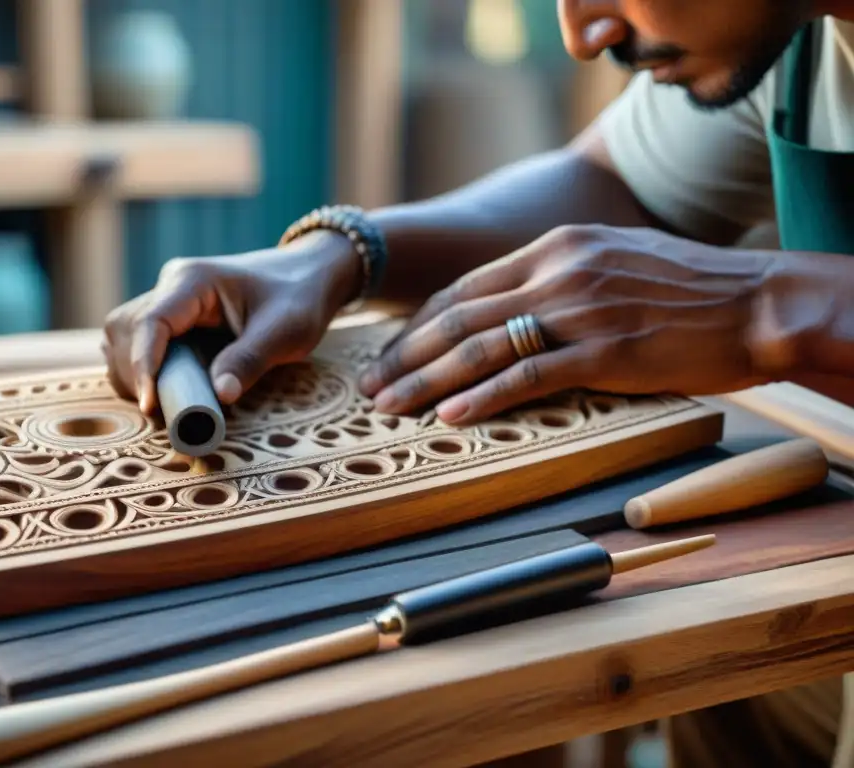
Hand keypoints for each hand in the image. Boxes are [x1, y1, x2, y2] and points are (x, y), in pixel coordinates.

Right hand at [103, 231, 360, 413]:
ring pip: (123, 340)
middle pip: (125, 332)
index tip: (151, 404)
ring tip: (167, 406)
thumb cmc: (300, 297)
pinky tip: (170, 395)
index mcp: (192, 281)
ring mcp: (168, 303)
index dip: (143, 365)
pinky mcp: (172, 322)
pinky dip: (145, 374)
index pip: (150, 323)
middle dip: (135, 374)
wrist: (308, 276)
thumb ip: (251, 359)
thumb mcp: (286, 330)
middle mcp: (171, 287)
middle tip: (164, 412)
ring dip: (134, 375)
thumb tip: (220, 396)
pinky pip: (140, 347)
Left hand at [357, 224, 780, 424]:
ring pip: (480, 346)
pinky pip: (527, 375)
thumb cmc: (686, 289)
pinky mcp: (605, 351)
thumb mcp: (610, 261)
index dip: (421, 325)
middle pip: (458, 317)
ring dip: (427, 381)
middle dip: (407, 355)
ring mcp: (579, 309)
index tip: (393, 353)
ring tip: (391, 407)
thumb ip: (557, 278)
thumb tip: (512, 309)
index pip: (466, 289)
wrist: (757, 301)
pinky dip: (482, 397)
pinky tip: (451, 417)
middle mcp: (558, 271)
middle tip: (371, 386)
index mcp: (554, 248)